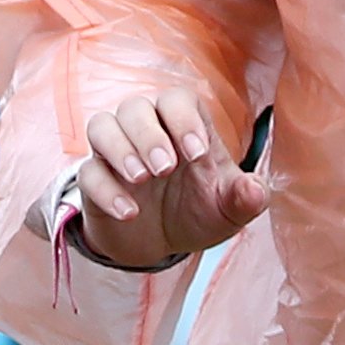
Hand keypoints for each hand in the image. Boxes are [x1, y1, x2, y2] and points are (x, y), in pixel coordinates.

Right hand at [72, 95, 266, 271]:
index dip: (184, 119)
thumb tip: (256, 191)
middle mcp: (146, 132)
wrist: (160, 244)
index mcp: (182, 127)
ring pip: (102, 126)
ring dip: (120, 149)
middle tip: (165, 169)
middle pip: (134, 107)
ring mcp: (115, 154)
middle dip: (149, 135)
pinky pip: (88, 172)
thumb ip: (245, 198)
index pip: (177, 100)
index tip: (197, 154)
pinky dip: (106, 189)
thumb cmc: (197, 212)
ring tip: (141, 179)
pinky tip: (129, 212)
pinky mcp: (94, 181)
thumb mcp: (228, 210)